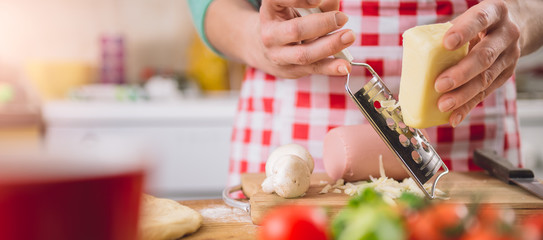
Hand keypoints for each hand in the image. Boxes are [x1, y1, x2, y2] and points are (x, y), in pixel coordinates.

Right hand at [246, 0, 353, 77]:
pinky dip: (331, 68)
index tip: (318, 0)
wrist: (265, 48)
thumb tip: (334, 5)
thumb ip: (319, 3)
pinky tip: (344, 66)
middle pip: (295, 31)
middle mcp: (270, 33)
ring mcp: (279, 55)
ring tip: (349, 37)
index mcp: (270, 9)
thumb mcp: (298, 7)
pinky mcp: (292, 70)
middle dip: (322, 24)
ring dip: (330, 46)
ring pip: (304, 54)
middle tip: (342, 18)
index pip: (280, 0)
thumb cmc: (288, 20)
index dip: (299, 0)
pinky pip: (314, 68)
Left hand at [434, 0, 520, 126]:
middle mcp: (506, 34)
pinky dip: (467, 107)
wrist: (513, 26)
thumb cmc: (477, 24)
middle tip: (439, 85)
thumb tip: (414, 56)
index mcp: (495, 13)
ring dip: (463, 95)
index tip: (446, 43)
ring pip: (486, 78)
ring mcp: (510, 56)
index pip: (480, 19)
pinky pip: (485, 93)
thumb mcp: (467, 20)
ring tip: (443, 105)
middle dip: (461, 72)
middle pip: (484, 55)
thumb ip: (447, 33)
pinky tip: (453, 117)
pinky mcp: (506, 75)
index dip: (464, 31)